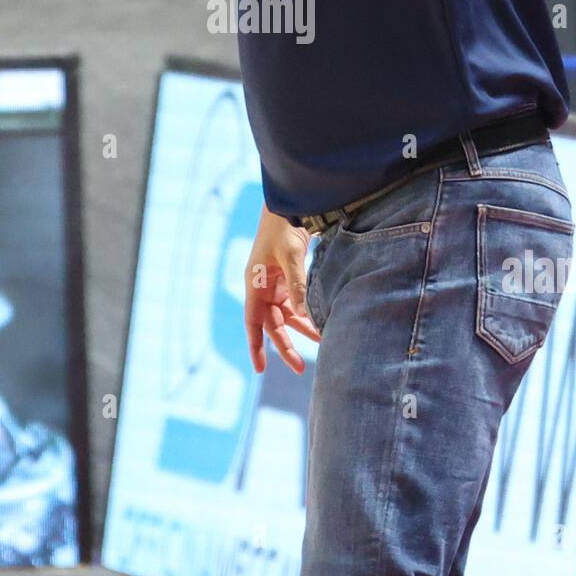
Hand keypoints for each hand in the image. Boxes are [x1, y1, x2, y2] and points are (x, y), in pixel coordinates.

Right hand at [244, 205, 319, 374]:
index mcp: (255, 284)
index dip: (256, 346)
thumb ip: (297, 286)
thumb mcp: (291, 257)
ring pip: (287, 315)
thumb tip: (304, 316)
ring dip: (301, 329)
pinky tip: (320, 322)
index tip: (260, 369)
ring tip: (321, 342)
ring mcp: (275, 283)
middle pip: (273, 324)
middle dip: (285, 345)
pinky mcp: (288, 278)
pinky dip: (306, 313)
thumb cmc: (283, 229)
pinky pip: (296, 302)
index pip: (253, 322)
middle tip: (300, 368)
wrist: (289, 206)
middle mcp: (262, 287)